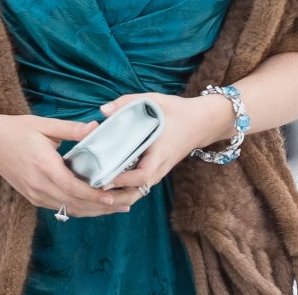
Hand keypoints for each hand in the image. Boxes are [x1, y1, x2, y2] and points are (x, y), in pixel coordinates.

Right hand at [0, 114, 122, 217]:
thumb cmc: (17, 131)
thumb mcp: (44, 125)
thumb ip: (71, 129)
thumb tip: (96, 127)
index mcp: (44, 166)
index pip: (73, 187)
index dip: (94, 195)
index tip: (114, 196)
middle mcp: (40, 185)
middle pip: (75, 203)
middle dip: (102, 206)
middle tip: (126, 203)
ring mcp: (36, 195)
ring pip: (69, 209)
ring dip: (94, 211)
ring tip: (117, 207)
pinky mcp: (34, 198)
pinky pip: (61, 208)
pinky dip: (80, 208)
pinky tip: (95, 205)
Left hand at [93, 92, 233, 209]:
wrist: (202, 122)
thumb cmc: (177, 111)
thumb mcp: (154, 100)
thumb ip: (127, 103)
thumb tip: (103, 110)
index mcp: (160, 152)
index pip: (142, 174)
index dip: (123, 179)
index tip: (105, 179)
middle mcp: (161, 166)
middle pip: (139, 190)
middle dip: (118, 195)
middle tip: (95, 193)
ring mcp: (161, 170)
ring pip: (140, 190)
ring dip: (122, 194)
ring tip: (99, 192)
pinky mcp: (159, 169)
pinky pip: (142, 185)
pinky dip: (128, 189)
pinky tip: (112, 186)